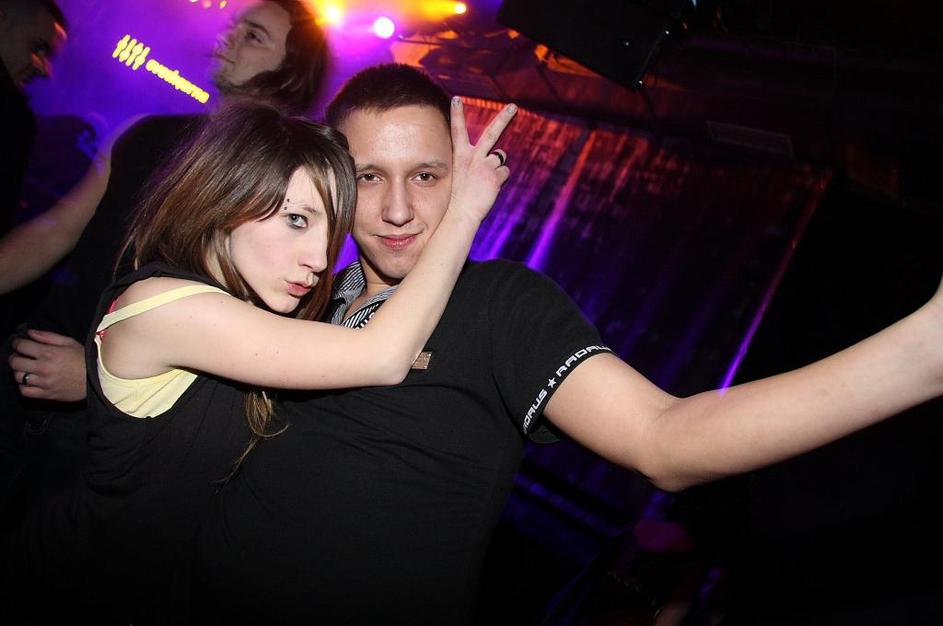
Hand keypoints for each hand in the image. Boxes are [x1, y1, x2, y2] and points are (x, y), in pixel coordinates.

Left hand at [9, 329, 86, 401]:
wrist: (98, 379)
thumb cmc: (85, 359)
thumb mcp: (69, 342)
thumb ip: (48, 336)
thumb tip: (30, 333)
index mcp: (49, 353)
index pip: (22, 346)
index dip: (17, 343)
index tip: (19, 344)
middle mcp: (44, 368)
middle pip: (15, 362)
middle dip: (15, 357)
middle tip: (20, 356)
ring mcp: (44, 382)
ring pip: (18, 377)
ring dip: (19, 371)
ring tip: (26, 369)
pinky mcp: (47, 394)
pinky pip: (25, 391)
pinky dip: (23, 386)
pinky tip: (30, 381)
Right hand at [448, 97, 516, 223]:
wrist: (459, 213)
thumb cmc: (457, 196)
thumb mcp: (459, 174)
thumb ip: (472, 162)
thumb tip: (495, 155)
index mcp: (460, 155)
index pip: (457, 130)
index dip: (457, 114)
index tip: (457, 99)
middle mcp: (473, 157)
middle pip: (492, 133)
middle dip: (503, 118)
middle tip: (513, 106)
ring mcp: (485, 165)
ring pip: (500, 157)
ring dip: (497, 166)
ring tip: (484, 180)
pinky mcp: (495, 176)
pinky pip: (504, 173)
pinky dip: (500, 179)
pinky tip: (489, 188)